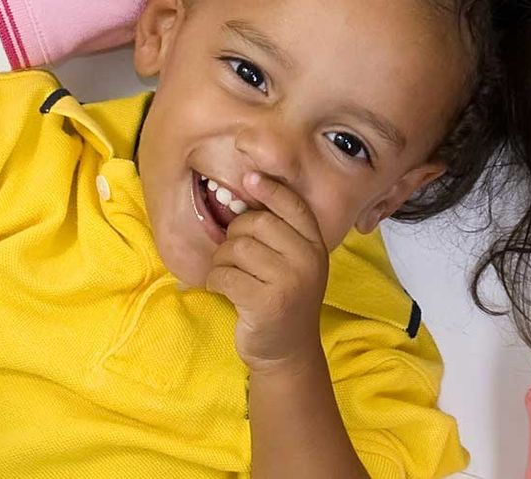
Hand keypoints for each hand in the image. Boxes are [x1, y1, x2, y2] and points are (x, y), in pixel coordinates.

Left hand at [205, 171, 330, 373]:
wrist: (286, 351)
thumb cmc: (283, 299)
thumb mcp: (295, 264)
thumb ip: (281, 235)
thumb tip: (247, 195)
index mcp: (315, 245)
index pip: (293, 206)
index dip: (269, 189)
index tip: (249, 178)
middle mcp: (307, 259)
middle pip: (257, 223)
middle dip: (234, 235)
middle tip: (232, 255)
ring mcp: (289, 281)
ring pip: (237, 248)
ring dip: (221, 260)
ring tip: (227, 274)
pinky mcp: (266, 302)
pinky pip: (225, 275)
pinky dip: (214, 280)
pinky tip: (221, 288)